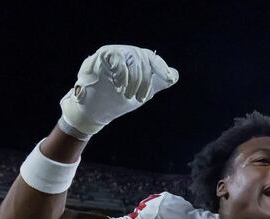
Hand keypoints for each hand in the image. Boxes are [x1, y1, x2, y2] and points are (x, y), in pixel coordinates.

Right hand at [60, 45, 178, 135]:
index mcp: (134, 61)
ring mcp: (111, 53)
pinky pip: (115, 56)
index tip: (168, 79)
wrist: (95, 112)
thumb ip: (156, 84)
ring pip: (131, 56)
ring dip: (133, 78)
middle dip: (144, 80)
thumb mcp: (140, 93)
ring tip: (127, 95)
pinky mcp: (99, 57)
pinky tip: (119, 86)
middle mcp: (124, 53)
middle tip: (140, 98)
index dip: (161, 67)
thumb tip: (175, 75)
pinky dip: (121, 72)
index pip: (151, 58)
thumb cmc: (116, 101)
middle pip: (142, 57)